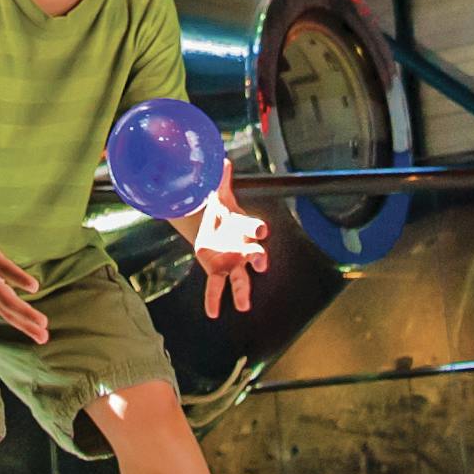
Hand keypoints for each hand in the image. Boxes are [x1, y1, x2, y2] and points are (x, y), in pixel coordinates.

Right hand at [0, 180, 49, 343]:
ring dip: (25, 325)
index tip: (34, 287)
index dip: (16, 277)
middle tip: (44, 324)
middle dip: (24, 313)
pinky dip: (22, 325)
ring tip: (45, 338)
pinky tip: (39, 335)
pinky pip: (7, 312)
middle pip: (5, 299)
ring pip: (6, 311)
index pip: (1, 268)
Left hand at [186, 175, 268, 317]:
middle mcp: (242, 247)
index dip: (257, 228)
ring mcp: (232, 262)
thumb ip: (220, 180)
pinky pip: (216, 287)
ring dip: (242, 291)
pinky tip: (213, 313)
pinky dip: (214, 300)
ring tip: (243, 305)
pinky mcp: (217, 270)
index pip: (254, 227)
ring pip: (240, 278)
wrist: (211, 225)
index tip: (262, 231)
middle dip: (258, 258)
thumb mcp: (218, 194)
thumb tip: (221, 159)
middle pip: (254, 253)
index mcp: (243, 227)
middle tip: (261, 263)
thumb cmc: (221, 211)